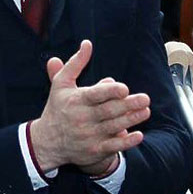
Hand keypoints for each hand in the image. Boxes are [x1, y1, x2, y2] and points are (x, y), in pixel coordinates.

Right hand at [30, 40, 150, 175]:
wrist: (46, 142)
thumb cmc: (58, 107)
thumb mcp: (61, 83)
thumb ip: (75, 63)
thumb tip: (87, 43)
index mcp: (76, 100)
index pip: (95, 95)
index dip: (110, 92)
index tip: (124, 88)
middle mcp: (82, 118)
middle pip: (108, 111)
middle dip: (128, 105)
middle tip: (146, 98)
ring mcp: (88, 136)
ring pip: (113, 127)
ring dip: (131, 120)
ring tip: (146, 111)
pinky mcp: (93, 150)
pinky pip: (112, 147)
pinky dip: (126, 142)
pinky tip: (138, 135)